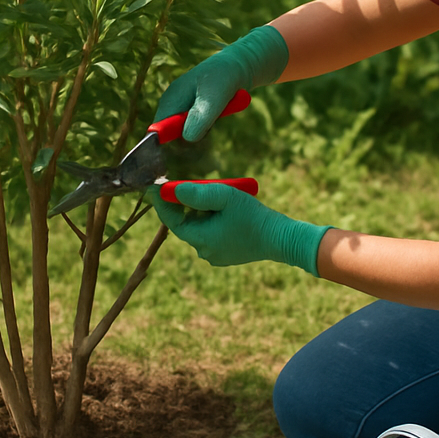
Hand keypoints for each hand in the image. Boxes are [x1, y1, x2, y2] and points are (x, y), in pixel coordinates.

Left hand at [151, 181, 330, 274]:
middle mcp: (204, 251)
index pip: (171, 220)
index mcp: (200, 240)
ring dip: (200, 210)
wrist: (282, 239)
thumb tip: (171, 189)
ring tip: (212, 193)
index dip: (163, 202)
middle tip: (182, 183)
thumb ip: (197, 193)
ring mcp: (216, 254)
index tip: (156, 185)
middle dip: (183, 203)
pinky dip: (211, 218)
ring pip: (198, 227)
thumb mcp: (224, 197)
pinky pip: (211, 232)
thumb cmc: (254, 217)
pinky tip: (222, 207)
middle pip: (184, 223)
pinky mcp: (226, 253)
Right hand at [154, 25, 287, 141]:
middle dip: (190, 136)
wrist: (239, 65)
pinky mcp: (193, 110)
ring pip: (186, 133)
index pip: (157, 131)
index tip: (190, 143)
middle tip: (211, 126)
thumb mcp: (213, 99)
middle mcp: (172, 105)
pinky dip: (207, 126)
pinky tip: (217, 114)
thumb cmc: (223, 77)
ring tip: (217, 114)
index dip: (168, 142)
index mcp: (170, 100)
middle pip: (171, 135)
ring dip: (203, 130)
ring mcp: (182, 107)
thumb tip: (186, 139)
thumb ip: (199, 118)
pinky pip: (196, 127)